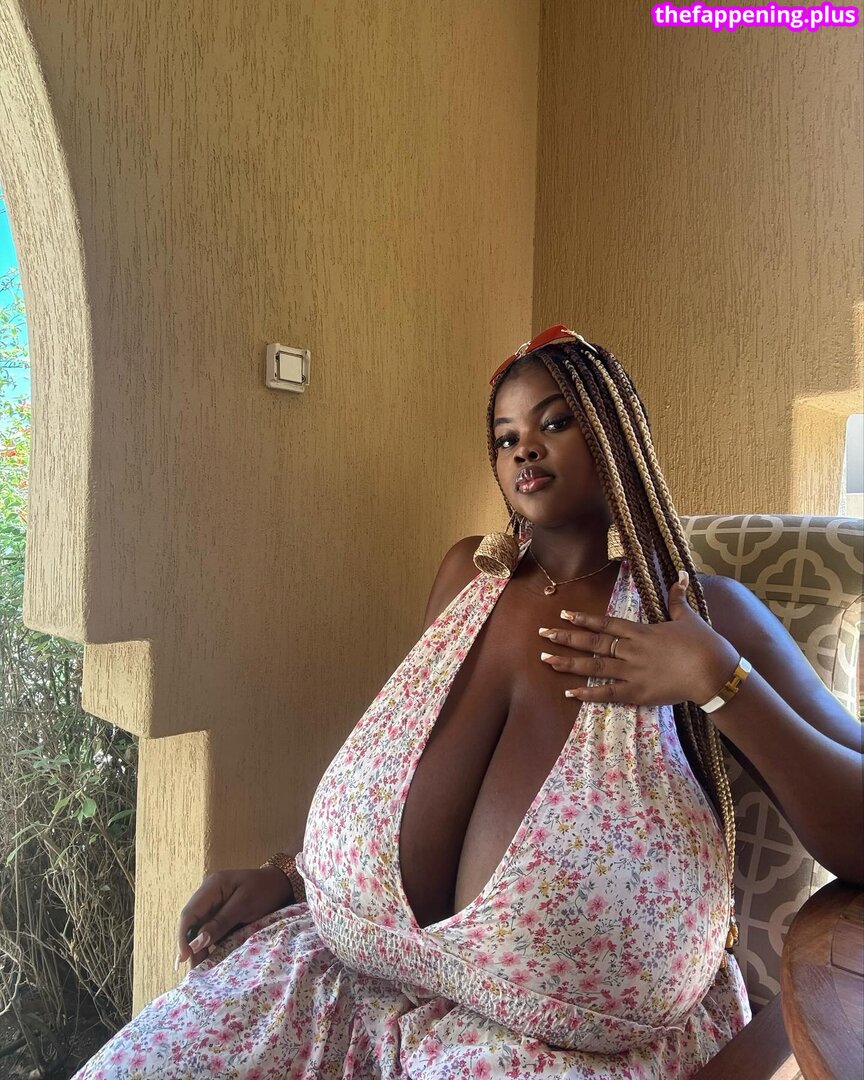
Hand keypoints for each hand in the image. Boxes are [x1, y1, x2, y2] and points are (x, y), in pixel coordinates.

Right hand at [176, 866, 294, 969]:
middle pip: (191, 923)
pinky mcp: (221, 915)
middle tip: (192, 969)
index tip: (185, 957)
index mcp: (211, 886)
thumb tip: (196, 943)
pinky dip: (209, 945)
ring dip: (198, 948)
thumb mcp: (244, 905)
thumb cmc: (265, 890)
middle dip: (189, 946)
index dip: (183, 936)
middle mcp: (208, 895)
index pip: (189, 913)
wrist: (283, 884)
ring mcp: (214, 905)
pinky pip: (210, 931)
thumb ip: (220, 922)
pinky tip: (209, 960)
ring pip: (199, 929)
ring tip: (199, 969)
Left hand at [538, 571, 738, 705]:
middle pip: (593, 643)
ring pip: (594, 666)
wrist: (713, 672)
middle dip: (566, 638)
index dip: (584, 619)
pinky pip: (607, 693)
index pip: (606, 623)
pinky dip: (588, 693)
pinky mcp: (637, 693)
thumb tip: (681, 574)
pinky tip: (569, 693)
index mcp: (640, 631)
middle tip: (543, 634)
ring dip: (568, 663)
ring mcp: (631, 672)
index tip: (564, 613)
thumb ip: (678, 598)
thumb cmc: (703, 643)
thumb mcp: (688, 617)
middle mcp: (630, 650)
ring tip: (546, 660)